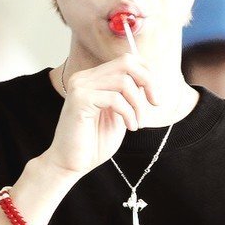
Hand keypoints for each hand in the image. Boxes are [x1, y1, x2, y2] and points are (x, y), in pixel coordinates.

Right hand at [47, 54, 158, 176]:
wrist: (70, 164)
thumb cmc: (94, 142)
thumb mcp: (120, 114)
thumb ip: (130, 95)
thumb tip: (150, 79)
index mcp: (93, 78)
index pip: (127, 60)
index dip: (147, 73)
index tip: (154, 97)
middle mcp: (85, 77)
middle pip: (127, 62)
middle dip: (148, 81)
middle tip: (155, 103)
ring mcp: (80, 86)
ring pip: (124, 81)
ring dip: (138, 104)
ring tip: (138, 123)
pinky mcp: (79, 99)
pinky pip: (115, 98)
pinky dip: (129, 113)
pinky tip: (130, 127)